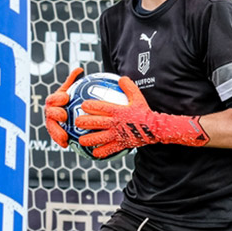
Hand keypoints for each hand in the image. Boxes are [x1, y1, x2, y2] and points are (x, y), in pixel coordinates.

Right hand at [44, 67, 82, 147]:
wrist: (70, 112)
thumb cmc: (72, 99)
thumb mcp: (73, 90)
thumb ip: (74, 81)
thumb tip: (79, 69)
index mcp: (54, 101)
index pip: (53, 98)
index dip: (58, 98)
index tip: (66, 98)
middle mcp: (50, 112)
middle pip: (50, 113)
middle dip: (56, 114)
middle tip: (64, 116)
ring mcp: (51, 123)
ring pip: (51, 127)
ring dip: (57, 132)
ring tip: (64, 137)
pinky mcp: (55, 134)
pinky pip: (56, 138)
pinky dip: (60, 141)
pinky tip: (67, 145)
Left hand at [76, 76, 208, 158]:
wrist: (155, 128)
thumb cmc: (145, 112)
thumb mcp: (138, 97)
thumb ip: (128, 87)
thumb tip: (121, 78)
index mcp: (117, 110)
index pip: (99, 107)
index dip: (89, 105)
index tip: (82, 105)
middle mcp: (115, 123)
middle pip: (94, 123)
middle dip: (83, 122)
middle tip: (76, 122)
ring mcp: (117, 135)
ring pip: (98, 138)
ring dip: (88, 139)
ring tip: (82, 140)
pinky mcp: (121, 144)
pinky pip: (109, 149)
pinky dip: (101, 151)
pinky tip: (95, 153)